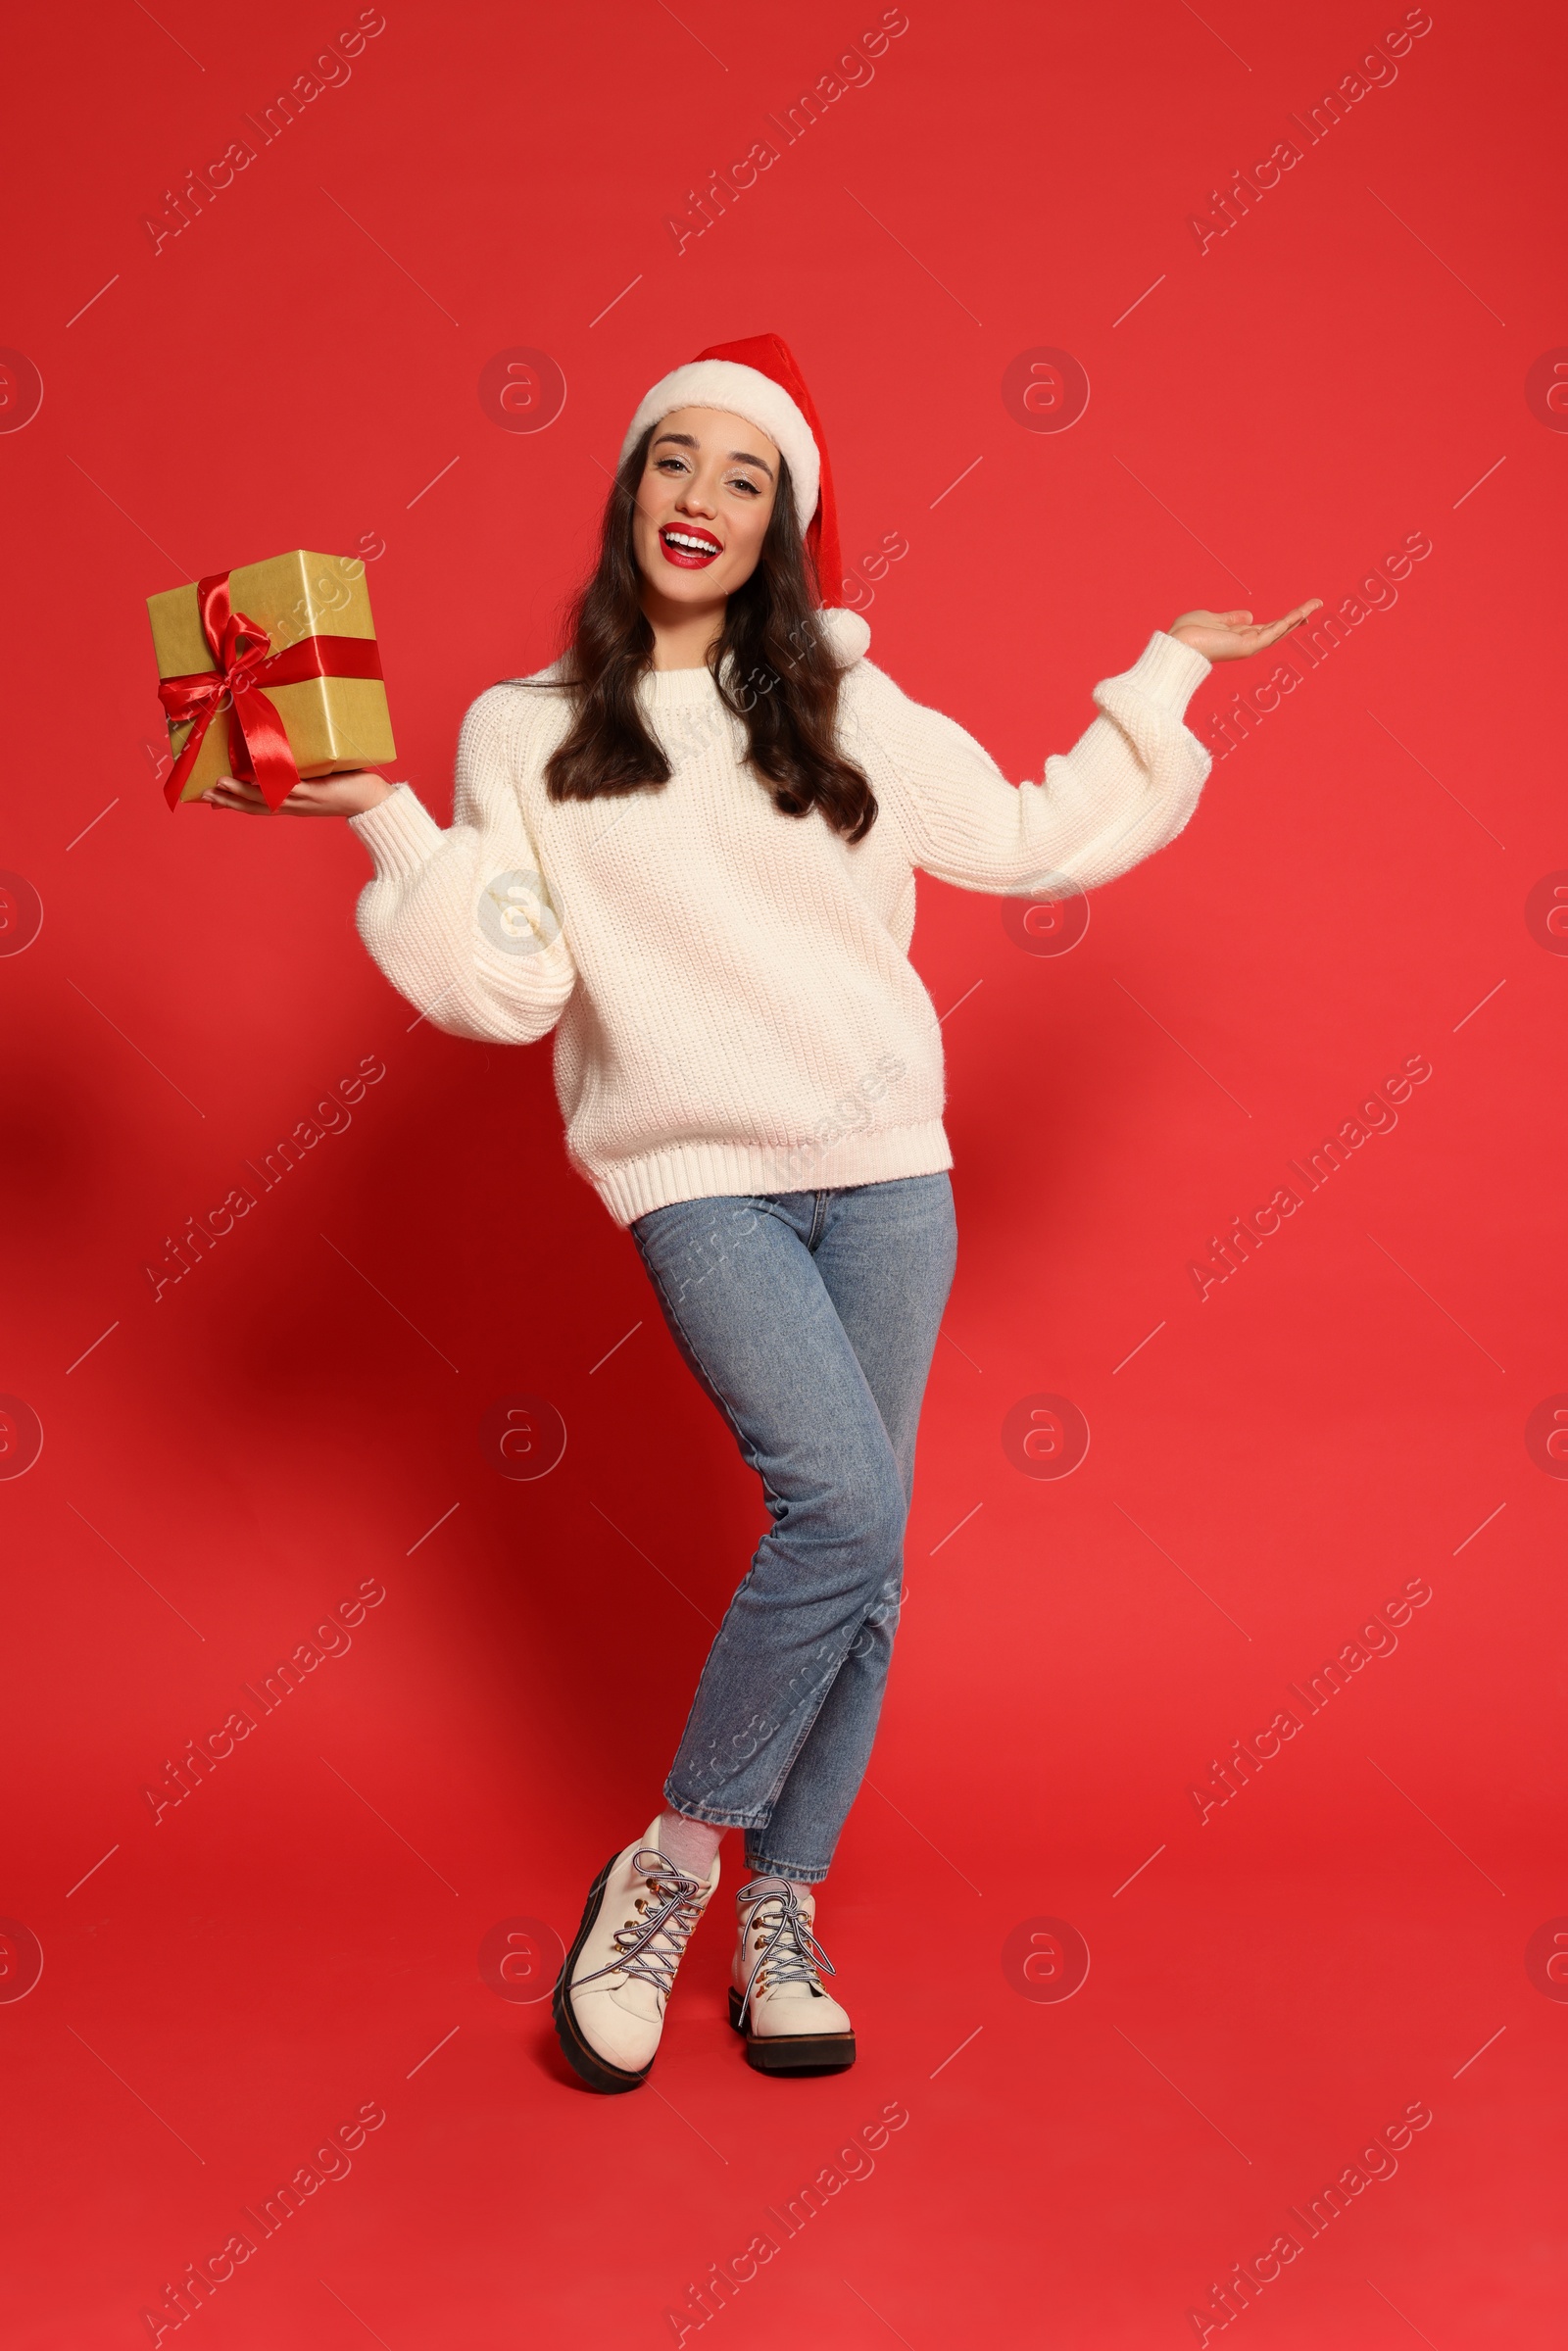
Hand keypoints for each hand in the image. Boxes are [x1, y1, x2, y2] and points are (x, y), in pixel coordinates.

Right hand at [201, 769, 395, 816]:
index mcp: (289, 802)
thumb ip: (298, 765)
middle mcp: (291, 804)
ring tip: (218, 783)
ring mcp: (301, 800)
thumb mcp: (316, 775)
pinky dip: (269, 786)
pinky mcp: (313, 792)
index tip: (210, 797)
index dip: (232, 801)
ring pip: (264, 798)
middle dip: (226, 800)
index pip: (254, 804)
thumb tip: (283, 744)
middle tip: (202, 794)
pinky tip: (254, 780)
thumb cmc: (346, 783)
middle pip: (252, 805)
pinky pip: (287, 789)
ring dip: (240, 792)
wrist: (372, 799)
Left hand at [1167, 601, 1322, 661]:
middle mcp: (1247, 643)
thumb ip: (1231, 617)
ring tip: (1317, 603)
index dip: (1284, 619)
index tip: (1300, 612)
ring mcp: (1249, 646)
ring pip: (1281, 629)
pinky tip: (1302, 612)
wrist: (1178, 644)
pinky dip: (1289, 621)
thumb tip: (1250, 615)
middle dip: (1298, 617)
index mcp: (1238, 637)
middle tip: (1316, 605)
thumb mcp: (1212, 618)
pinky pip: (1274, 631)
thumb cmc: (1188, 633)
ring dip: (1300, 616)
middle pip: (1279, 629)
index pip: (1267, 627)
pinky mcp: (1249, 646)